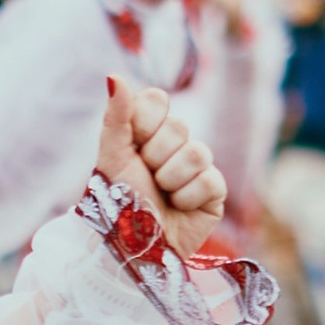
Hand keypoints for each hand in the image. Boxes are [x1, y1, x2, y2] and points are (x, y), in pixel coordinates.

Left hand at [94, 78, 226, 260]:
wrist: (130, 250)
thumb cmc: (117, 205)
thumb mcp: (111, 157)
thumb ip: (116, 116)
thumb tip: (113, 75)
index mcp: (146, 133)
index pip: (157, 100)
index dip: (144, 122)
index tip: (132, 147)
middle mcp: (173, 147)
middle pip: (178, 127)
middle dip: (156, 158)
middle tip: (146, 179)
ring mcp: (196, 169)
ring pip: (196, 152)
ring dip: (171, 180)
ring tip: (161, 197)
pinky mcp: (213, 193)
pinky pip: (211, 179)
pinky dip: (188, 198)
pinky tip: (179, 209)